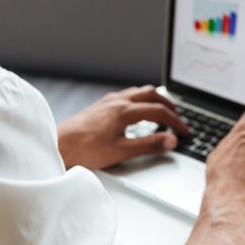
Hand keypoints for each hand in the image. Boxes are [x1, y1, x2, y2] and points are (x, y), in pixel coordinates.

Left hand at [57, 85, 190, 169]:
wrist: (58, 145)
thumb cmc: (85, 150)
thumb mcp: (122, 151)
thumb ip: (149, 145)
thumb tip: (171, 141)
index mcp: (125, 111)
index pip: (160, 112)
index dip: (176, 122)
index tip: (185, 132)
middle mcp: (117, 101)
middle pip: (151, 94)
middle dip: (169, 105)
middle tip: (178, 117)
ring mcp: (107, 102)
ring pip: (138, 92)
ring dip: (154, 99)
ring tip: (161, 111)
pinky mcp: (99, 106)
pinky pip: (126, 95)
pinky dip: (139, 100)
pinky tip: (135, 111)